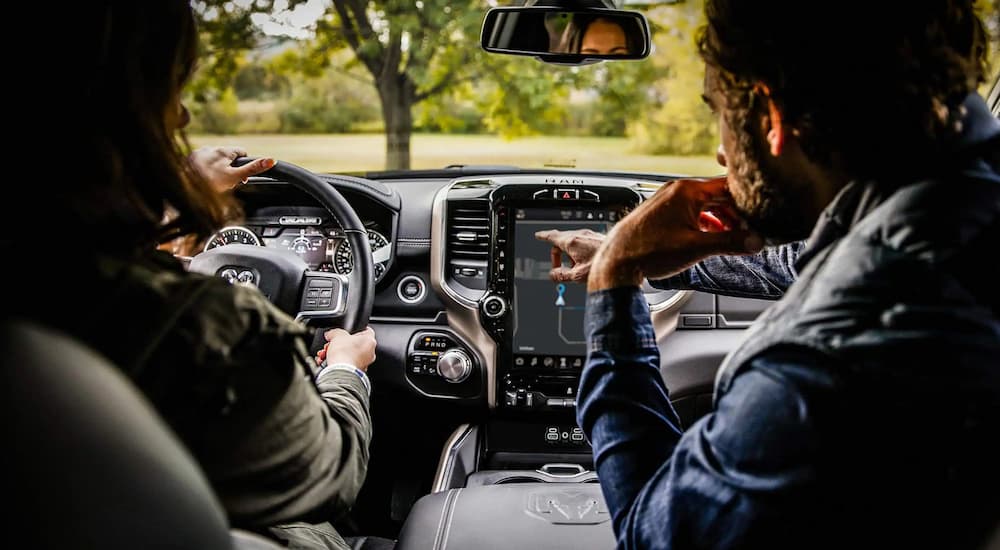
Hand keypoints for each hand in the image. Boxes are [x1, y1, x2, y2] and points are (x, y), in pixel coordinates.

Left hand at [188, 146, 274, 192]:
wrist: (183, 187)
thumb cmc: (209, 182)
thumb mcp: (235, 177)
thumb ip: (253, 168)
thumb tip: (271, 160)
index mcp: (224, 151)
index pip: (242, 152)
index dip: (244, 165)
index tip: (241, 176)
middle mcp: (211, 148)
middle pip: (227, 157)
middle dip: (229, 168)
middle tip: (227, 183)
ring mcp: (198, 153)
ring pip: (213, 160)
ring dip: (216, 169)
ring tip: (213, 183)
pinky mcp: (187, 160)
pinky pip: (200, 164)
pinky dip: (203, 171)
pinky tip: (201, 180)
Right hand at [315, 327, 376, 371]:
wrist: (340, 372)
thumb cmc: (344, 354)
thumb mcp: (337, 335)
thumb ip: (335, 332)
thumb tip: (330, 334)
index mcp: (369, 341)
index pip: (366, 331)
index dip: (356, 329)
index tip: (349, 331)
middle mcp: (370, 353)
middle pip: (355, 344)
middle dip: (341, 344)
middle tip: (333, 343)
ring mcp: (364, 364)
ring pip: (349, 355)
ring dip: (337, 353)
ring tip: (327, 353)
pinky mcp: (356, 372)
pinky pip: (346, 364)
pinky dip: (337, 362)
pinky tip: (328, 361)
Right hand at [535, 228, 605, 282]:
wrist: (627, 258)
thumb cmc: (605, 265)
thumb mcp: (578, 275)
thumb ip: (561, 275)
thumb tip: (553, 275)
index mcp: (572, 242)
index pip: (551, 236)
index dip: (543, 237)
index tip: (538, 236)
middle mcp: (580, 235)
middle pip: (561, 240)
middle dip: (558, 253)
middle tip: (558, 267)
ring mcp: (590, 234)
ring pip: (573, 242)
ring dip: (570, 254)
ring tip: (577, 269)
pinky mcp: (598, 237)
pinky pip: (583, 242)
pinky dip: (580, 251)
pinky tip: (587, 264)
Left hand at [589, 177, 762, 291]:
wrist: (616, 261)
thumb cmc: (649, 251)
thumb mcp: (696, 248)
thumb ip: (730, 243)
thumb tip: (756, 241)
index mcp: (687, 191)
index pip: (728, 187)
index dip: (747, 201)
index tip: (760, 214)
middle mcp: (677, 190)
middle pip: (717, 195)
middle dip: (735, 213)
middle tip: (751, 229)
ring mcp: (667, 200)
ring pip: (704, 204)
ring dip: (720, 219)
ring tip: (733, 237)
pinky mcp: (661, 212)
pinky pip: (690, 212)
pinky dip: (704, 223)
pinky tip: (710, 237)